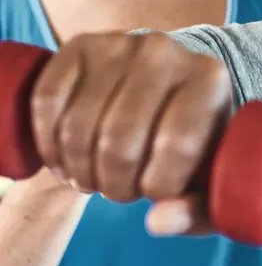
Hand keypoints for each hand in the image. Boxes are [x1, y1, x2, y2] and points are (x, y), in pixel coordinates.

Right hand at [29, 31, 231, 235]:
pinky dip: (49, 143)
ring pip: (79, 128)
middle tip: (120, 190)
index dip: (158, 186)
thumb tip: (157, 221)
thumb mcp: (210, 177)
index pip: (177, 146)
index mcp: (210, 79)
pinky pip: (47, 102)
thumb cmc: (194, 139)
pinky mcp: (80, 45)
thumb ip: (199, 210)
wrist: (168, 83)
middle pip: (120, 142)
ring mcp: (121, 44)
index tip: (157, 192)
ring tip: (94, 177)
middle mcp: (166, 52)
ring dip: (79, 170)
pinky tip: (65, 158)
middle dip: (114, 185)